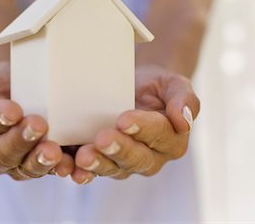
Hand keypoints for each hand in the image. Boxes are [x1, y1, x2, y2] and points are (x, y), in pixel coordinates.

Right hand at [0, 62, 73, 178]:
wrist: (20, 85)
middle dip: (21, 140)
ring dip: (40, 160)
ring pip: (26, 168)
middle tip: (38, 124)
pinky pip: (49, 172)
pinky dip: (60, 169)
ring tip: (53, 150)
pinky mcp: (40, 166)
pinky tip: (69, 163)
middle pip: (3, 155)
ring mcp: (16, 165)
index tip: (12, 110)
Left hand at [71, 65, 199, 183]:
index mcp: (171, 140)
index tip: (124, 119)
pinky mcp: (104, 161)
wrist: (135, 88)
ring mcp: (125, 163)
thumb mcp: (175, 84)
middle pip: (136, 158)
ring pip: (113, 168)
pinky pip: (93, 170)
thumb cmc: (156, 86)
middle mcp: (151, 157)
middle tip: (102, 139)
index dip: (142, 129)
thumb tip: (184, 120)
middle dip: (118, 149)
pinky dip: (81, 171)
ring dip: (97, 164)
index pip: (159, 135)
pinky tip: (69, 167)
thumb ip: (185, 99)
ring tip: (83, 157)